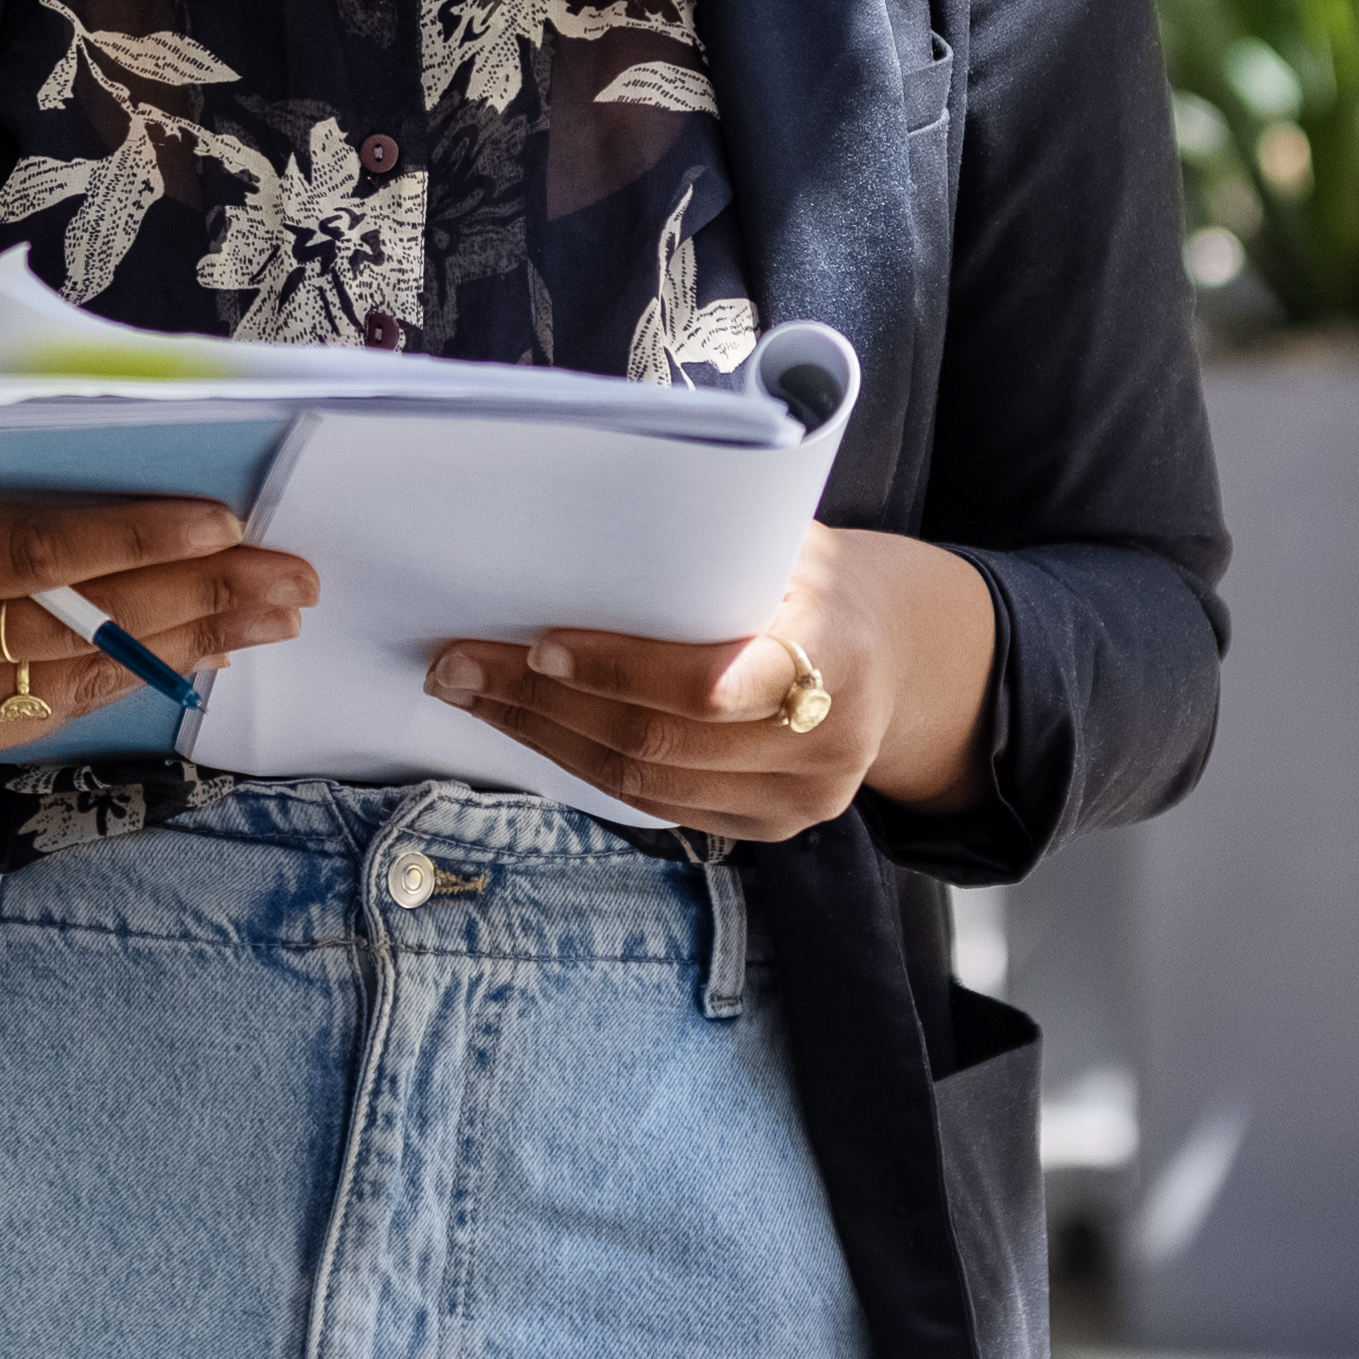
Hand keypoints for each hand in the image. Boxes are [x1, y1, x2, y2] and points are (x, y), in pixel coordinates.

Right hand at [0, 440, 319, 785]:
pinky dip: (137, 672)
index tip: (225, 521)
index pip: (33, 550)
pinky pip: (59, 705)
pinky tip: (203, 646)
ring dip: (193, 640)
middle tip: (290, 573)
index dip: (135, 538)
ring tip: (272, 610)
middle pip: (78, 620)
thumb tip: (136, 443)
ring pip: (85, 671)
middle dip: (200, 595)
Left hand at [430, 527, 999, 839]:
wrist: (899, 652)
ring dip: (544, 738)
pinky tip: (529, 728)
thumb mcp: (786, 541)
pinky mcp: (773, 828)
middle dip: (543, 701)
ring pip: (646, 784)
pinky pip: (658, 806)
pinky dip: (583, 766)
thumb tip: (570, 529)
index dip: (618, 669)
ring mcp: (802, 799)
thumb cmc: (818, 578)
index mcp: (838, 650)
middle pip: (659, 739)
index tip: (538, 640)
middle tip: (459, 663)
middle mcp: (827, 740)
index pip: (713, 683)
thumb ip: (708, 549)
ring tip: (471, 692)